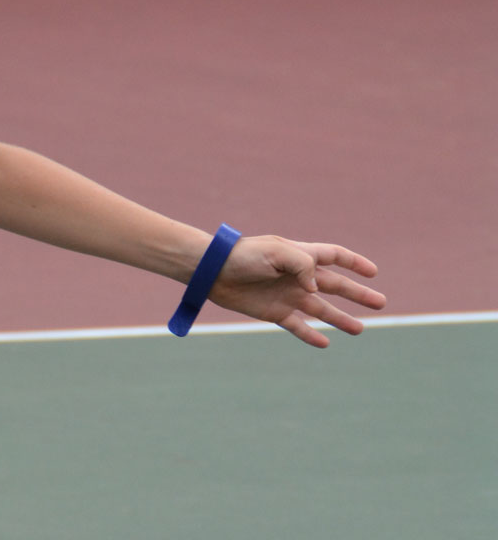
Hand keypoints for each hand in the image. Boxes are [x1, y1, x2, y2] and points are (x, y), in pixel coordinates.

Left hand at [207, 236, 386, 347]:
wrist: (213, 271)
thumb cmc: (243, 255)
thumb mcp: (276, 252)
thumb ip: (302, 266)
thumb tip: (316, 289)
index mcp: (301, 256)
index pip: (334, 256)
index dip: (354, 263)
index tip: (373, 272)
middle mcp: (298, 277)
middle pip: (335, 285)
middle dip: (358, 294)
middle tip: (381, 304)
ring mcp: (288, 295)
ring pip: (321, 309)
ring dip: (341, 318)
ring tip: (360, 329)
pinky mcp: (275, 312)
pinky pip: (298, 326)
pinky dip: (311, 334)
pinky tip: (325, 342)